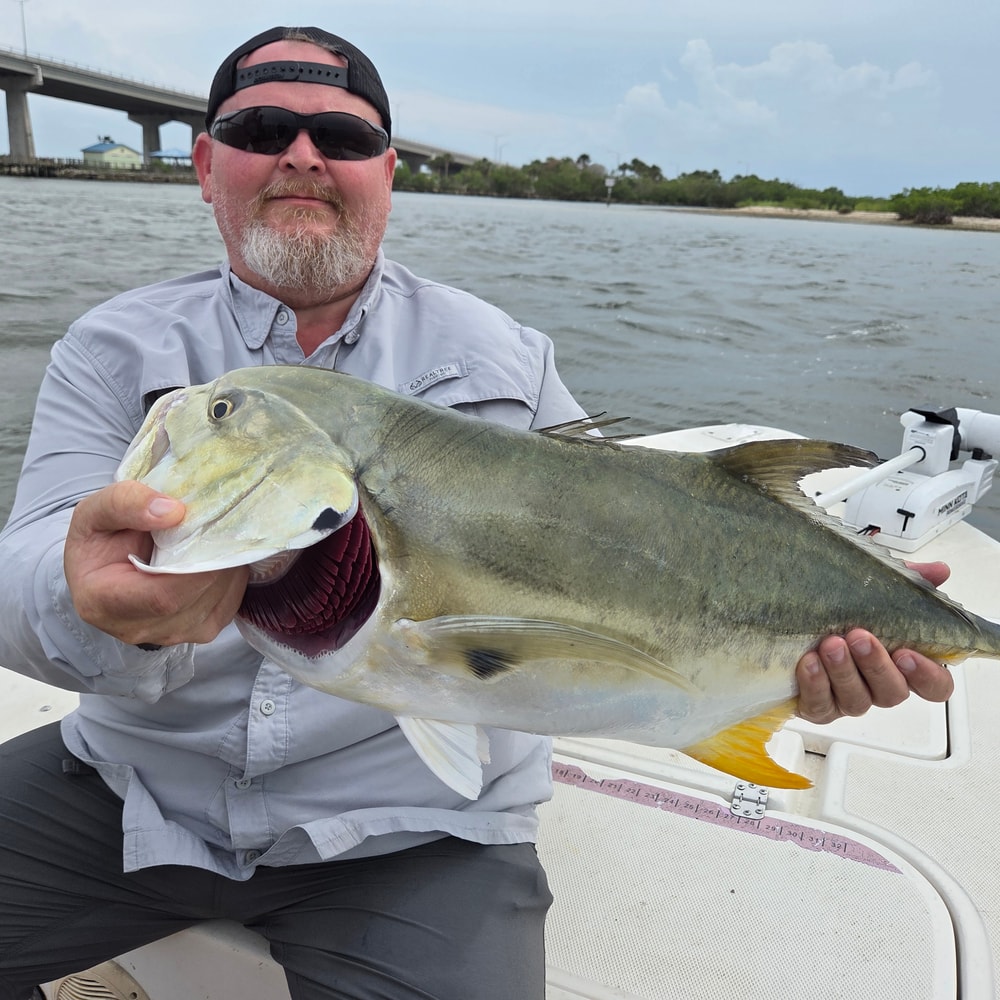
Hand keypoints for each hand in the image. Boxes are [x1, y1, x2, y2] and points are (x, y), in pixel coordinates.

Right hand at [64, 480, 248, 646]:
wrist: (105, 568)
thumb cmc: (99, 541)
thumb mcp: (95, 512)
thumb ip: (124, 503)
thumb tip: (173, 512)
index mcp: (103, 603)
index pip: (163, 597)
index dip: (194, 566)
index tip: (206, 529)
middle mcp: (137, 628)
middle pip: (196, 597)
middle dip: (214, 558)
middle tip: (218, 523)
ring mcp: (171, 634)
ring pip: (218, 599)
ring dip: (226, 566)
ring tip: (214, 538)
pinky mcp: (199, 631)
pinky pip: (229, 602)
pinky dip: (231, 576)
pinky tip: (216, 556)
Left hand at [795, 561, 955, 723]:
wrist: (788, 627)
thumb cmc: (841, 615)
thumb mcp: (873, 590)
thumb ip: (909, 583)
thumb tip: (938, 571)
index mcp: (900, 665)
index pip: (934, 685)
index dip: (928, 675)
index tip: (907, 654)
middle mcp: (878, 686)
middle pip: (893, 692)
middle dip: (876, 665)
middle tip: (859, 637)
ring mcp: (848, 699)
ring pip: (856, 700)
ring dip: (844, 671)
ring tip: (831, 644)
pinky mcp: (818, 707)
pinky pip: (820, 705)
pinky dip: (815, 684)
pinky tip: (809, 662)